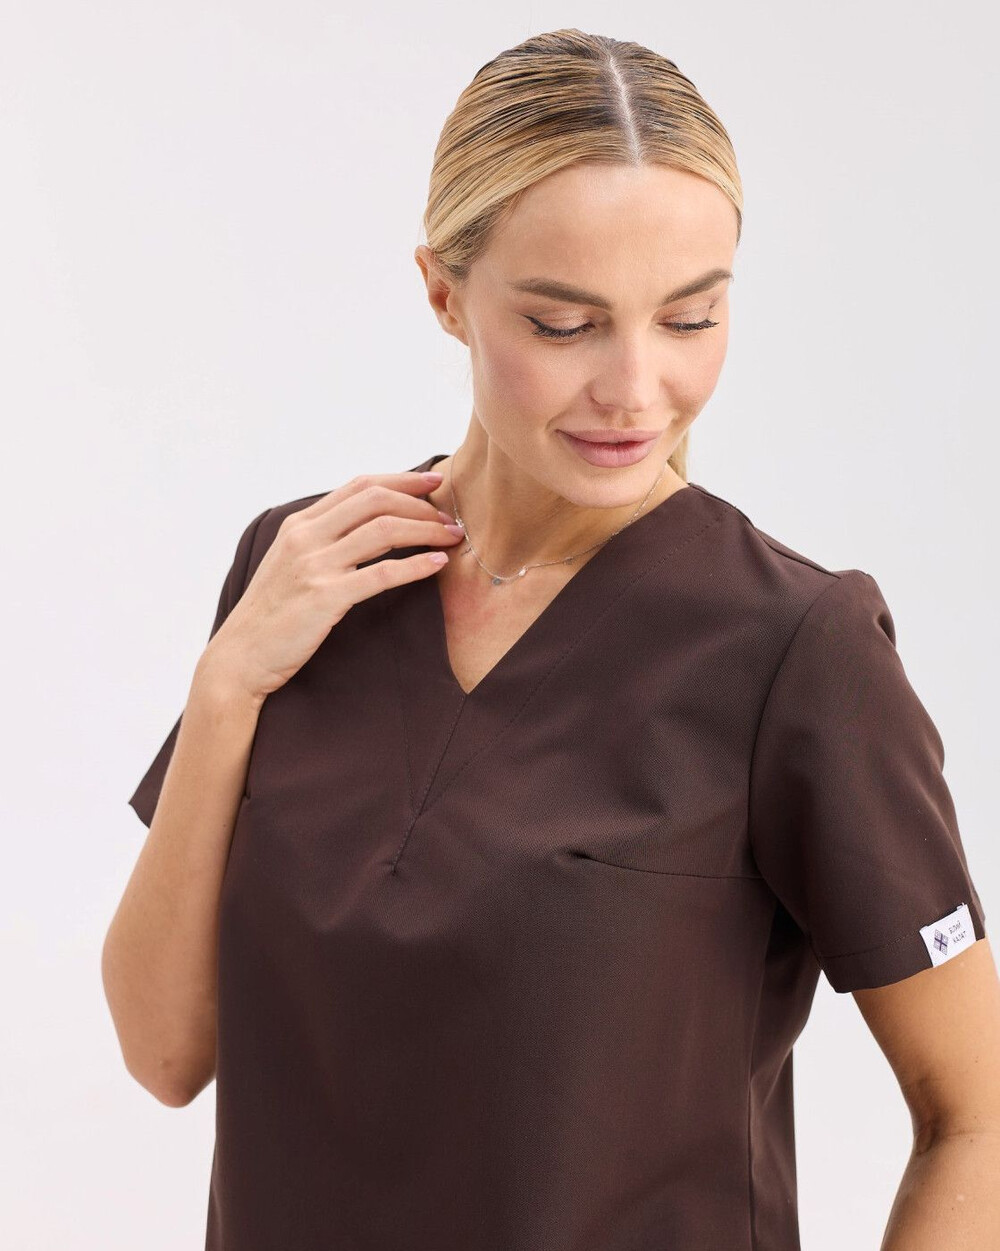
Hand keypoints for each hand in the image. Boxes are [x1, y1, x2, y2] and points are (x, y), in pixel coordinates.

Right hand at [203, 471, 462, 701]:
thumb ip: (322, 541)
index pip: (359, 486)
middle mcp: (306, 538)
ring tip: (452, 538)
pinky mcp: (325, 597)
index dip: (402, 480)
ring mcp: (314, 566)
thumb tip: (367, 526)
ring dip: (426, 530)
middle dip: (421, 504)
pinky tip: (437, 564)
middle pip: (376, 500)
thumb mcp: (291, 565)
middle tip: (450, 518)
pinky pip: (381, 573)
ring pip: (383, 531)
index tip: (434, 482)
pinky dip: (415, 565)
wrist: (241, 657)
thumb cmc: (272, 616)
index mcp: (299, 525)